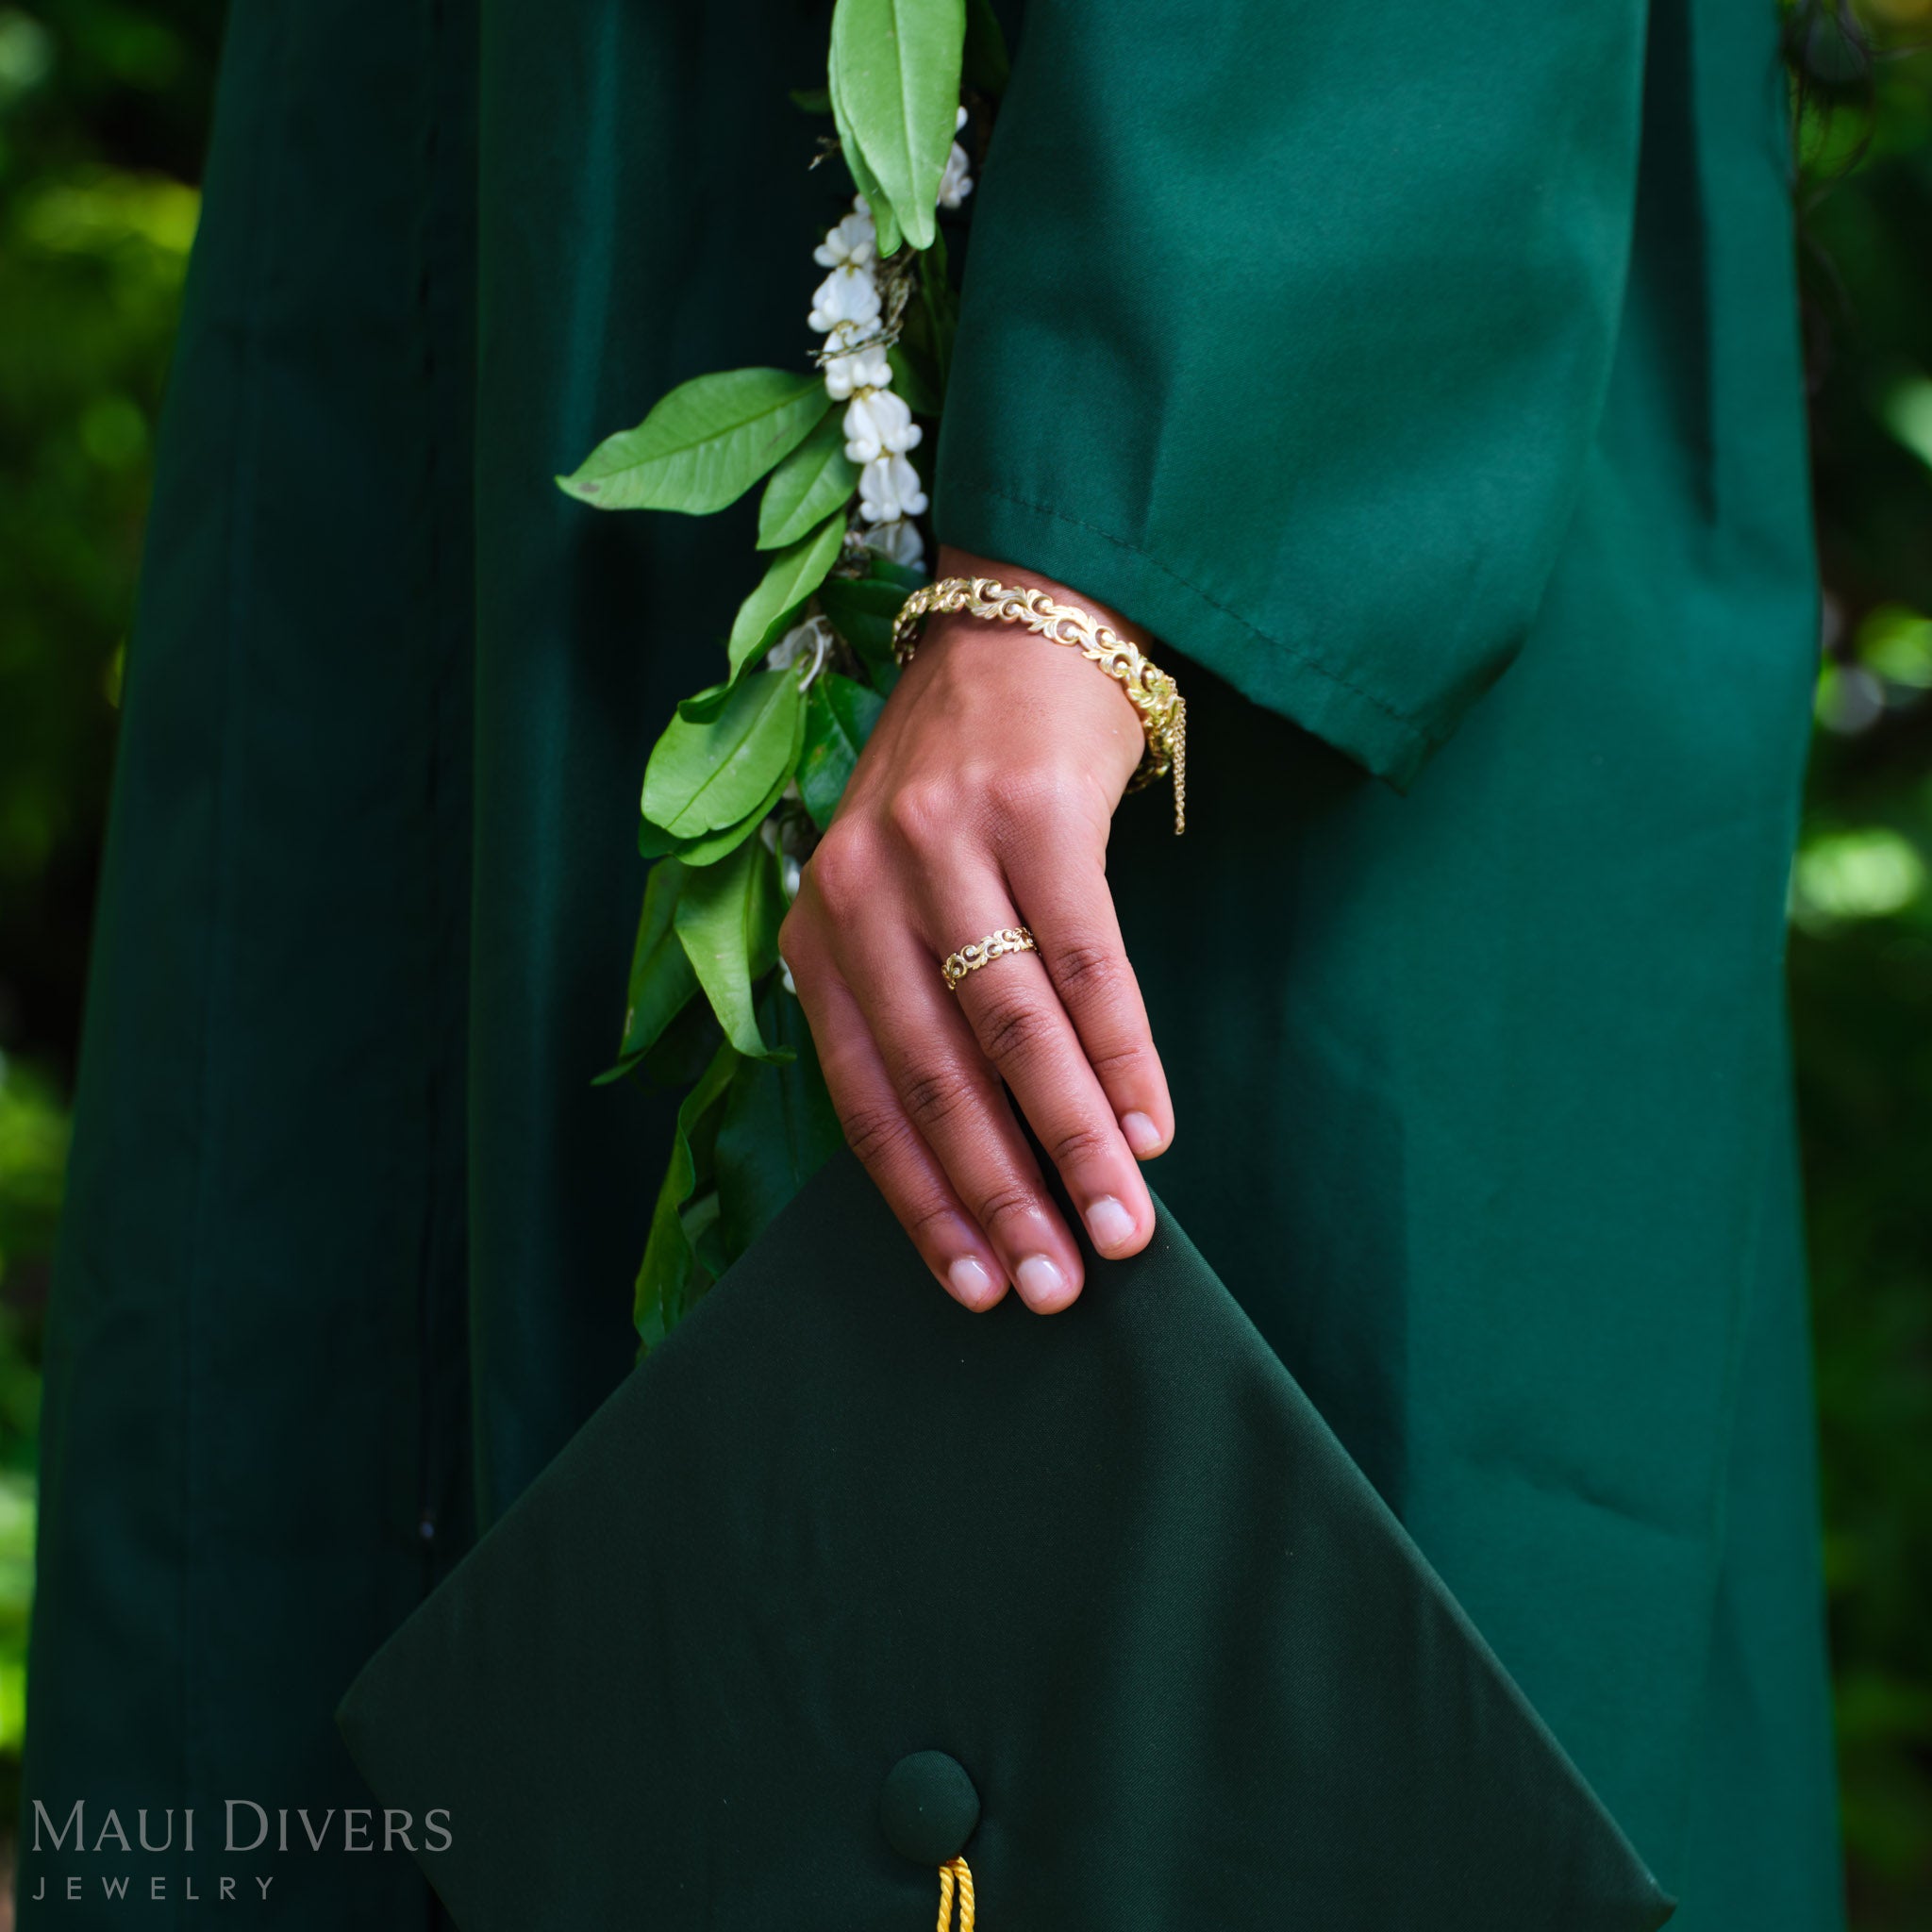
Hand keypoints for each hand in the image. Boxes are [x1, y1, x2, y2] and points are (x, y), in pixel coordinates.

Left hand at [780, 547, 1174, 1312]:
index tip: (974, 1287)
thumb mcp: (898, 891)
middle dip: (999, 1195)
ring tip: (1121, 1226)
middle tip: (1056, 1287)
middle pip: (934, 1077)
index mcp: (819, 925)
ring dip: (1071, 1142)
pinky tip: (1150, 1124)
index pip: (863, 1095)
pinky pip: (1085, 959)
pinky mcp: (1034, 812)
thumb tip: (981, 1156)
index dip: (921, 1201)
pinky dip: (1121, 1052)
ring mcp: (945, 845)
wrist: (1016, 630)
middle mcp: (864, 887)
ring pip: (1010, 1029)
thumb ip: (910, 1002)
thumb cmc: (961, 789)